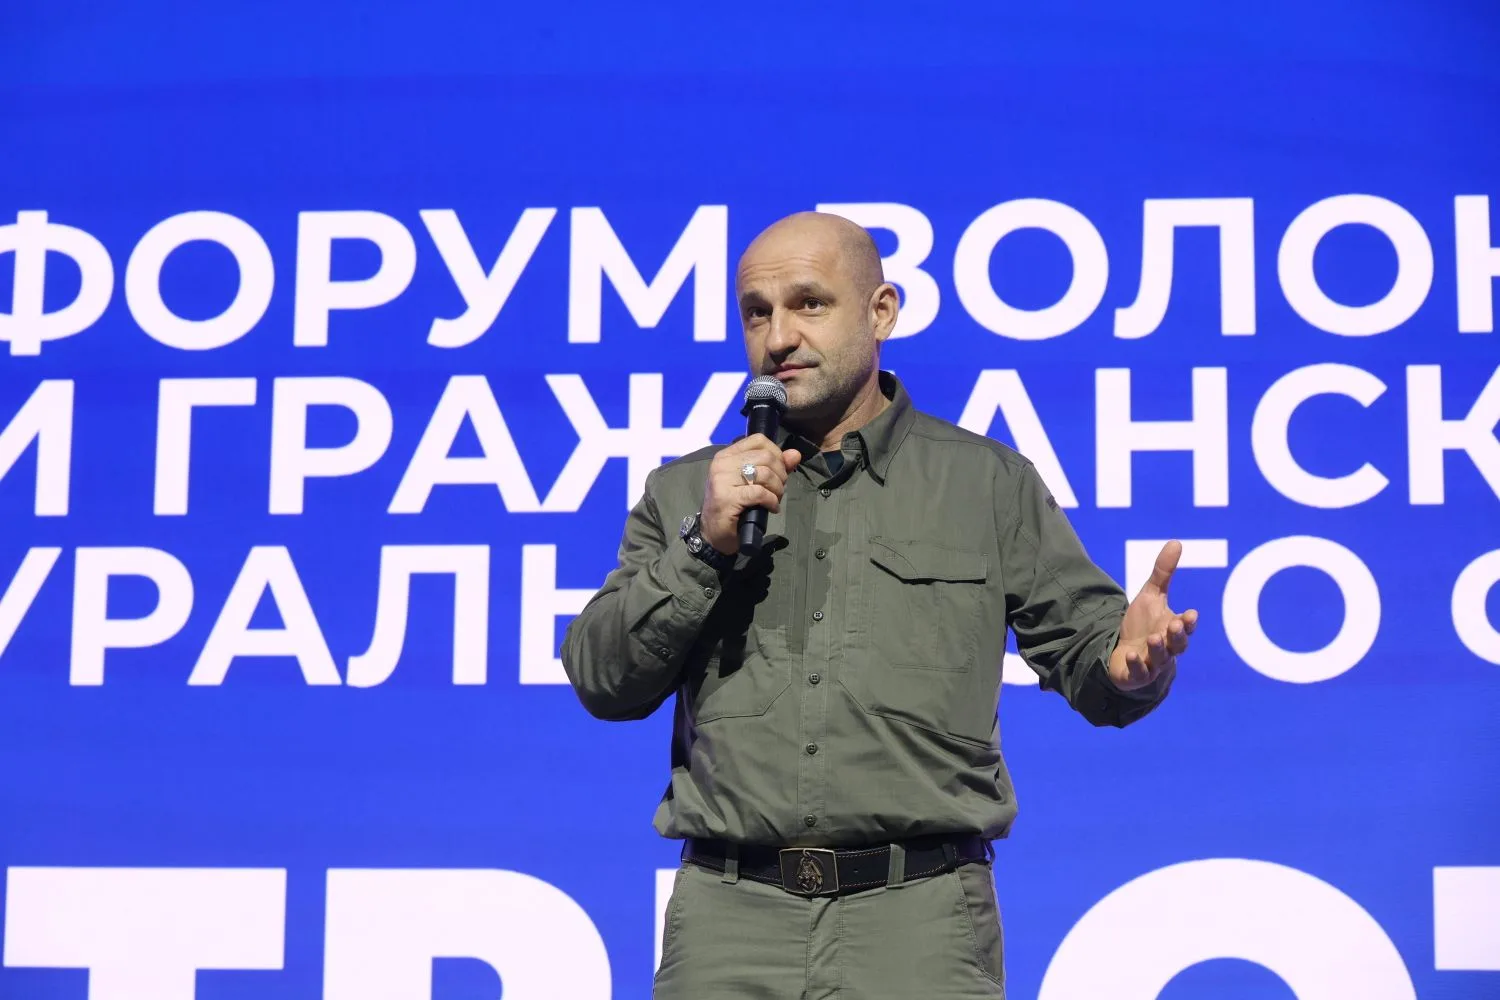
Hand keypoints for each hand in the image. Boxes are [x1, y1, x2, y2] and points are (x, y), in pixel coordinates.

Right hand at [700, 434, 802, 553]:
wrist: (714, 533)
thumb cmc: (734, 506)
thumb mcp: (754, 482)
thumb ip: (775, 466)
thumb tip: (795, 454)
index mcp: (727, 455)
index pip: (758, 440)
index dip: (776, 454)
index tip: (778, 471)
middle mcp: (723, 463)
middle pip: (766, 457)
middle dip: (780, 474)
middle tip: (777, 490)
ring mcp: (722, 480)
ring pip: (765, 474)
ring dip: (777, 489)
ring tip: (774, 499)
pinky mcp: (727, 497)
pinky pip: (760, 493)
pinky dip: (771, 501)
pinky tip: (771, 508)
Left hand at [1107, 540, 1198, 690]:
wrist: (1125, 653)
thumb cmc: (1144, 625)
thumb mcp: (1151, 596)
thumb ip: (1163, 572)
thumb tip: (1176, 542)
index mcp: (1173, 629)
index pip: (1185, 626)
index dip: (1188, 622)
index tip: (1191, 613)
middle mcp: (1167, 648)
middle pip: (1178, 644)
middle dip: (1178, 635)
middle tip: (1176, 625)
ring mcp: (1153, 663)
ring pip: (1160, 659)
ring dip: (1159, 649)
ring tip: (1155, 637)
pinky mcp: (1136, 675)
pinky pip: (1139, 673)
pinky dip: (1136, 665)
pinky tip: (1131, 656)